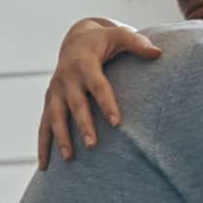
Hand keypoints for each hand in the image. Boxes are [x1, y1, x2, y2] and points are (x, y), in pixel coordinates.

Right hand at [38, 17, 162, 167]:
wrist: (75, 40)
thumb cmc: (103, 41)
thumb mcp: (120, 35)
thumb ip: (138, 43)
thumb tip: (159, 52)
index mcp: (85, 64)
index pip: (98, 86)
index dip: (107, 104)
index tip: (117, 123)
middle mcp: (67, 78)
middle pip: (75, 105)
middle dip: (83, 125)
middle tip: (93, 145)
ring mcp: (55, 91)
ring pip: (55, 117)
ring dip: (60, 138)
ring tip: (70, 159)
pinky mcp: (49, 101)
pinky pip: (44, 125)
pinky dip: (43, 145)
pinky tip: (46, 166)